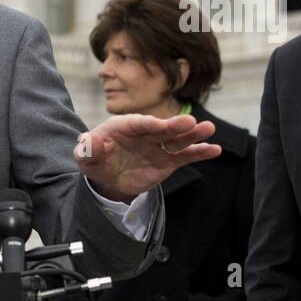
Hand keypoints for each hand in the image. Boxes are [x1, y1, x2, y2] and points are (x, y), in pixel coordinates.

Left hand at [74, 113, 219, 201]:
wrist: (108, 177)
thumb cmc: (95, 160)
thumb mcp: (85, 157)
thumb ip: (87, 149)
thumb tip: (87, 141)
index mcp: (124, 126)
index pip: (138, 123)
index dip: (149, 124)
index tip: (160, 126)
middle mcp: (145, 133)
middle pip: (162, 128)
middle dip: (175, 126)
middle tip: (190, 122)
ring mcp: (158, 146)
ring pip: (177, 139)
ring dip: (193, 135)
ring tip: (208, 129)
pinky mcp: (168, 160)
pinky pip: (185, 155)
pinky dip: (199, 152)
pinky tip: (214, 150)